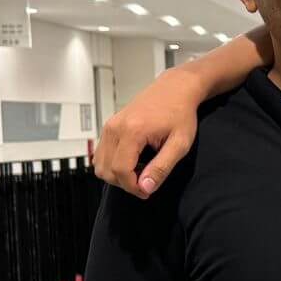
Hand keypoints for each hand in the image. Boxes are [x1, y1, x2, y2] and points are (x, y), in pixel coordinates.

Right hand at [93, 28, 273, 197]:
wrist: (175, 89)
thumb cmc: (181, 113)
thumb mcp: (180, 144)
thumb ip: (162, 167)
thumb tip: (146, 188)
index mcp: (132, 131)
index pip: (120, 171)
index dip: (133, 187)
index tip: (148, 191)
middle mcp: (115, 127)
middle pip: (106, 170)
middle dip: (125, 183)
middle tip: (147, 180)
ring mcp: (110, 125)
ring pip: (100, 164)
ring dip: (118, 174)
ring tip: (142, 170)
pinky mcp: (109, 126)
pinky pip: (102, 154)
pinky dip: (114, 164)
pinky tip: (134, 161)